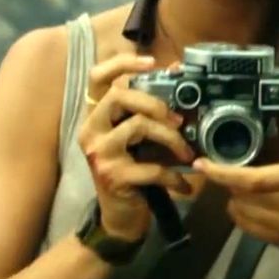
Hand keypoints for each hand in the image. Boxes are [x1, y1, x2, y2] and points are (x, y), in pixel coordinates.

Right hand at [77, 54, 194, 241]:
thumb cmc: (134, 169)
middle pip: (119, 97)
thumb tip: (177, 70)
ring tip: (188, 154)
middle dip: (156, 103)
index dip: (121, 65)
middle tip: (179, 120)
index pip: (96, 79)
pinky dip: (175, 176)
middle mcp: (91, 130)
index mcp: (97, 116)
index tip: (151, 63)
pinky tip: (185, 185)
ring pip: (139, 127)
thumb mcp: (142, 137)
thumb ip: (152, 109)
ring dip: (172, 139)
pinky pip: (152, 167)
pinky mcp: (112, 175)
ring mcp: (99, 153)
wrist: (120, 216)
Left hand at [193, 82, 278, 255]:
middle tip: (231, 172)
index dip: (223, 173)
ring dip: (235, 198)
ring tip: (244, 188)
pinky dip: (240, 214)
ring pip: (239, 211)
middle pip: (241, 194)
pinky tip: (250, 205)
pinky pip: (245, 227)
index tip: (201, 164)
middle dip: (230, 182)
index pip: (253, 179)